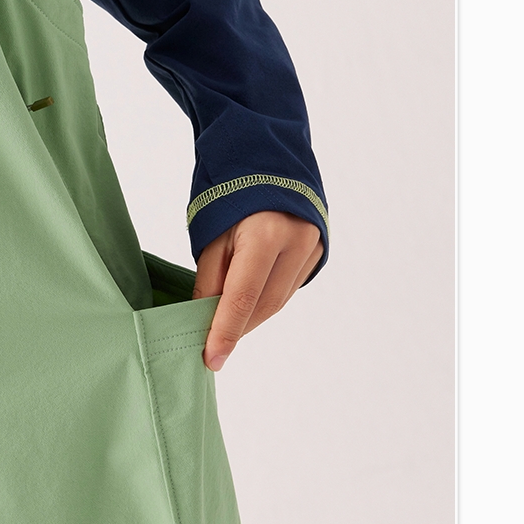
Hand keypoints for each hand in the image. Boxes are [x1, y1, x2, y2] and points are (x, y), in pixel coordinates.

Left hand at [194, 210, 322, 371]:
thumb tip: (205, 320)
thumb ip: (210, 280)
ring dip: (251, 318)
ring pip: (279, 301)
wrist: (269, 164)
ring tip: (227, 325)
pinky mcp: (318, 253)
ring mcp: (312, 248)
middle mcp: (295, 243)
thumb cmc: (232, 197)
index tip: (212, 359)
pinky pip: (289, 289)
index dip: (225, 332)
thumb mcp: (212, 235)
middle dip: (237, 329)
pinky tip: (249, 305)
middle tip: (213, 346)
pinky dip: (266, 302)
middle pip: (264, 305)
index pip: (242, 297)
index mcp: (265, 234)